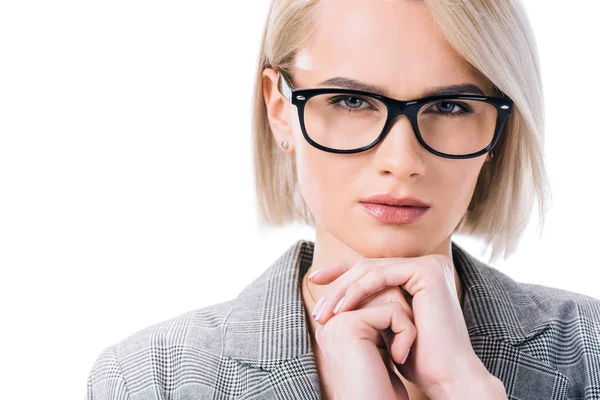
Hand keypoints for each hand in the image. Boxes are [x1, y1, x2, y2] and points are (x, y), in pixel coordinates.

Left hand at [311, 253, 499, 397]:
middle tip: (318, 308)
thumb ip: (372, 304)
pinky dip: (357, 291)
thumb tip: (338, 295)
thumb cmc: (416, 359)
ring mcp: (429, 264)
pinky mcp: (427, 270)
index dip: (341, 274)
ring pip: (371, 270)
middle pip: (369, 267)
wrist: (446, 377)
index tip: (315, 283)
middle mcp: (427, 265)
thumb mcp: (386, 325)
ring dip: (342, 292)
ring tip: (325, 314)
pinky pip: (381, 276)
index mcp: (420, 274)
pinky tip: (341, 309)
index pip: (372, 269)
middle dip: (337, 286)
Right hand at [313, 285, 415, 398]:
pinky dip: (406, 333)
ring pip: (388, 297)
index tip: (400, 345)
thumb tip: (395, 292)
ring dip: (406, 325)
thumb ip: (380, 323)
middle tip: (402, 348)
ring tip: (400, 354)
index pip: (374, 295)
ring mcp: (336, 321)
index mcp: (336, 326)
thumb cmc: (382, 393)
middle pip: (380, 291)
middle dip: (402, 316)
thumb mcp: (381, 351)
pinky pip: (393, 310)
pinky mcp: (348, 324)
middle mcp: (332, 321)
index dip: (397, 314)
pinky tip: (398, 358)